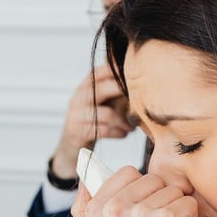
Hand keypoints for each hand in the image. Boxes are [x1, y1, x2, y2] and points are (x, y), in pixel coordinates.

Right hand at [50, 64, 135, 179]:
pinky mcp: (77, 131)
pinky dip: (118, 132)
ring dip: (124, 120)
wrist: (72, 145)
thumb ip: (116, 91)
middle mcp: (79, 97)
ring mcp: (76, 114)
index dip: (117, 70)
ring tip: (132, 126)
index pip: (100, 71)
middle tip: (140, 99)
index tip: (137, 74)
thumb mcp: (103, 102)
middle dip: (123, 92)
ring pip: (107, 114)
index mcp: (86, 86)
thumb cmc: (95, 120)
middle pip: (102, 88)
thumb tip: (143, 82)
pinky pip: (103, 130)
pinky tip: (124, 133)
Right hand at [73, 166, 203, 216]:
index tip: (139, 214)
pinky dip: (191, 216)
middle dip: (159, 198)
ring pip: (172, 188)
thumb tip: (85, 174)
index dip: (139, 191)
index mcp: (96, 211)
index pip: (127, 172)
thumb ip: (88, 206)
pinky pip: (188, 201)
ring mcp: (142, 216)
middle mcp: (115, 211)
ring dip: (176, 208)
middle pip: (151, 178)